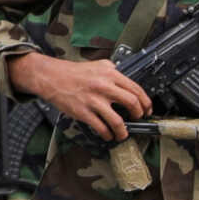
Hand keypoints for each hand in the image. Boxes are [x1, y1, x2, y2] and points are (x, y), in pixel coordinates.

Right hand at [9, 52, 150, 141]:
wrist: (51, 77)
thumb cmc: (73, 72)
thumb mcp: (98, 64)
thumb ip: (113, 70)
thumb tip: (125, 78)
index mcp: (110, 74)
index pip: (136, 89)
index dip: (145, 102)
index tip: (146, 109)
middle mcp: (104, 87)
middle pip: (131, 103)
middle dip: (138, 114)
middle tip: (138, 118)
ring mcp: (93, 101)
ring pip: (117, 120)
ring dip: (123, 131)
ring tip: (123, 134)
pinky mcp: (83, 112)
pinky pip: (100, 127)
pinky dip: (107, 134)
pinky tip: (107, 135)